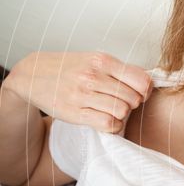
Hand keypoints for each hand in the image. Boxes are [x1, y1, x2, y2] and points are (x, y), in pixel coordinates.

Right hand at [4, 51, 152, 133]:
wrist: (33, 75)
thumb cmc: (69, 68)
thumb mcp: (94, 60)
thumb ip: (119, 70)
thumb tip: (147, 83)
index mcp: (102, 60)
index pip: (141, 80)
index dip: (145, 90)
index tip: (139, 93)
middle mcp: (93, 76)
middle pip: (133, 98)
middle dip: (133, 104)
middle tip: (122, 102)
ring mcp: (83, 95)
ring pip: (122, 111)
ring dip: (122, 115)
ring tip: (112, 110)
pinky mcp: (75, 112)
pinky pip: (107, 124)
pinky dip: (112, 126)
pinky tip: (105, 120)